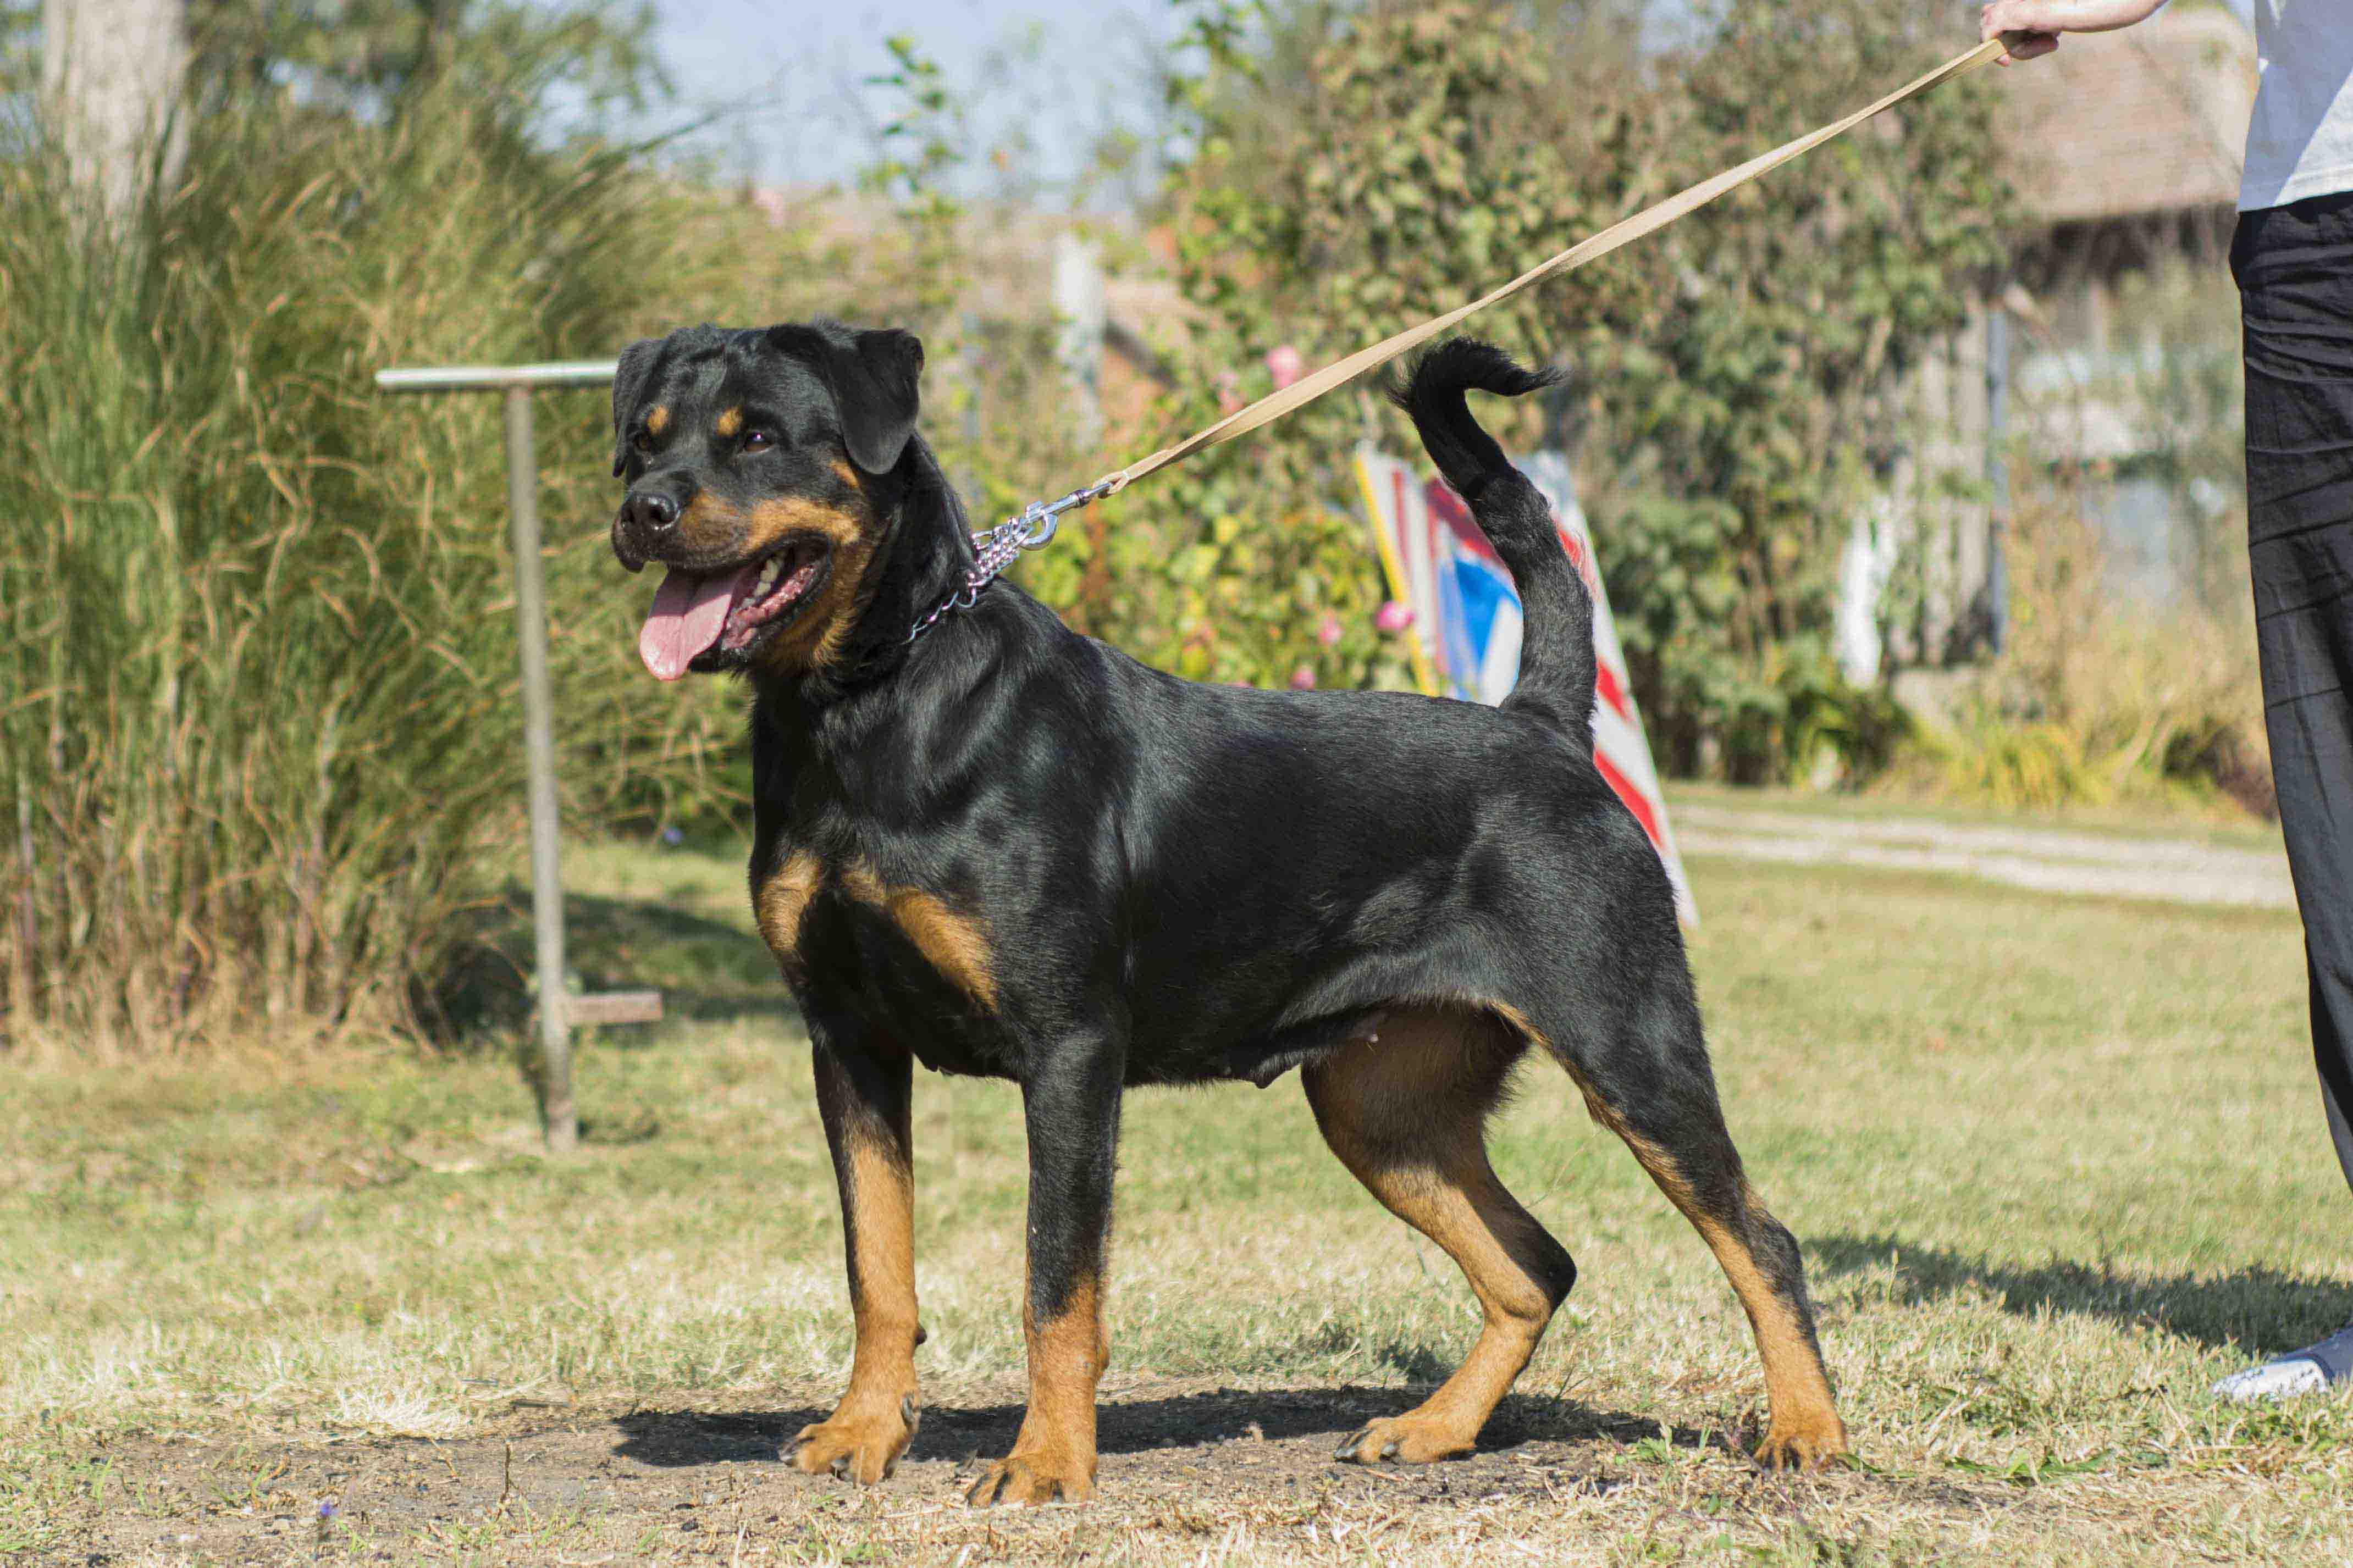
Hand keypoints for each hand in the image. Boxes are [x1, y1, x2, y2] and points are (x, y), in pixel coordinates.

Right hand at [1979, 0, 2166, 64]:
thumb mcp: (2078, 15)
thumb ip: (2033, 16)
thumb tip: (1994, 26)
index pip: (1991, 20)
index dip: (1991, 44)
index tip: (2009, 63)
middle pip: (1994, 20)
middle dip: (2011, 42)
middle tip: (2051, 44)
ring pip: (2006, 19)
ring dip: (2023, 37)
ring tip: (2056, 37)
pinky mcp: (2047, 1)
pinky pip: (2023, 16)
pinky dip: (2034, 29)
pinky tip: (2059, 28)